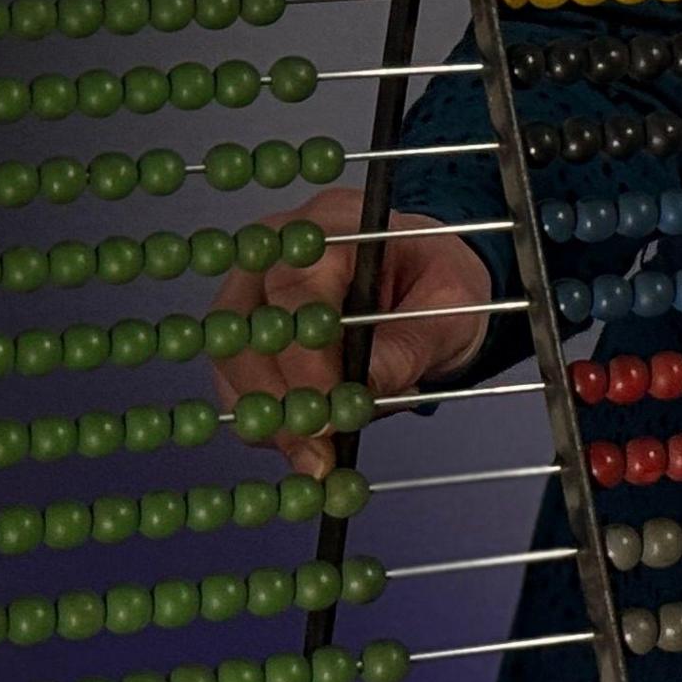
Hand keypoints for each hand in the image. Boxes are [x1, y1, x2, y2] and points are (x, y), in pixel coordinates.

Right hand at [208, 182, 496, 477]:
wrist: (431, 279)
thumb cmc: (440, 281)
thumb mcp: (451, 308)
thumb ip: (408, 347)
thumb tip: (362, 394)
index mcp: (331, 225)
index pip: (293, 290)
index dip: (306, 361)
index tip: (330, 416)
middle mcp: (275, 252)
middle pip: (243, 331)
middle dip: (280, 402)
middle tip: (320, 457)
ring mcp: (251, 290)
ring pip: (231, 365)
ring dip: (273, 420)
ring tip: (325, 456)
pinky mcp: (245, 333)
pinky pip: (237, 386)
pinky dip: (271, 423)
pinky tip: (316, 442)